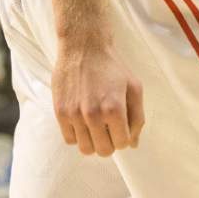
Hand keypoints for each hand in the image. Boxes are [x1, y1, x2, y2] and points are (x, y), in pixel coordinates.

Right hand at [52, 41, 144, 155]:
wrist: (84, 46)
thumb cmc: (112, 66)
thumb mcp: (134, 86)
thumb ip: (137, 117)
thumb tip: (133, 144)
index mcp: (114, 108)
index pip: (122, 144)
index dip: (124, 136)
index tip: (121, 125)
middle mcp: (93, 114)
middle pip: (104, 151)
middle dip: (110, 141)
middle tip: (108, 126)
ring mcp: (74, 115)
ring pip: (85, 149)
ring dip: (93, 140)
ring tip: (95, 124)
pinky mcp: (60, 112)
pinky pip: (70, 140)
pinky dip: (78, 135)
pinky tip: (82, 120)